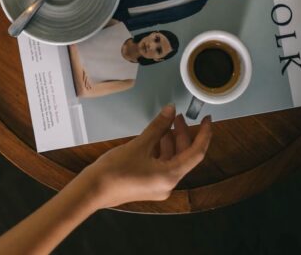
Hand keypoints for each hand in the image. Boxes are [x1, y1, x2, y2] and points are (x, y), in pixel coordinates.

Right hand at [75, 105, 211, 208]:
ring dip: (171, 141)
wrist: (93, 190)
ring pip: (172, 160)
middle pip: (184, 156)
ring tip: (166, 124)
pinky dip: (161, 150)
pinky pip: (162, 165)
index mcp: (170, 176)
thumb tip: (170, 111)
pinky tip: (156, 137)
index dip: (204, 134)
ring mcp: (158, 186)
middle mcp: (168, 184)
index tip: (208, 120)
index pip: (196, 153)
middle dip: (183, 135)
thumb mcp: (139, 144)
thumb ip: (158, 127)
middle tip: (179, 117)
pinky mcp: (149, 185)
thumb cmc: (114, 171)